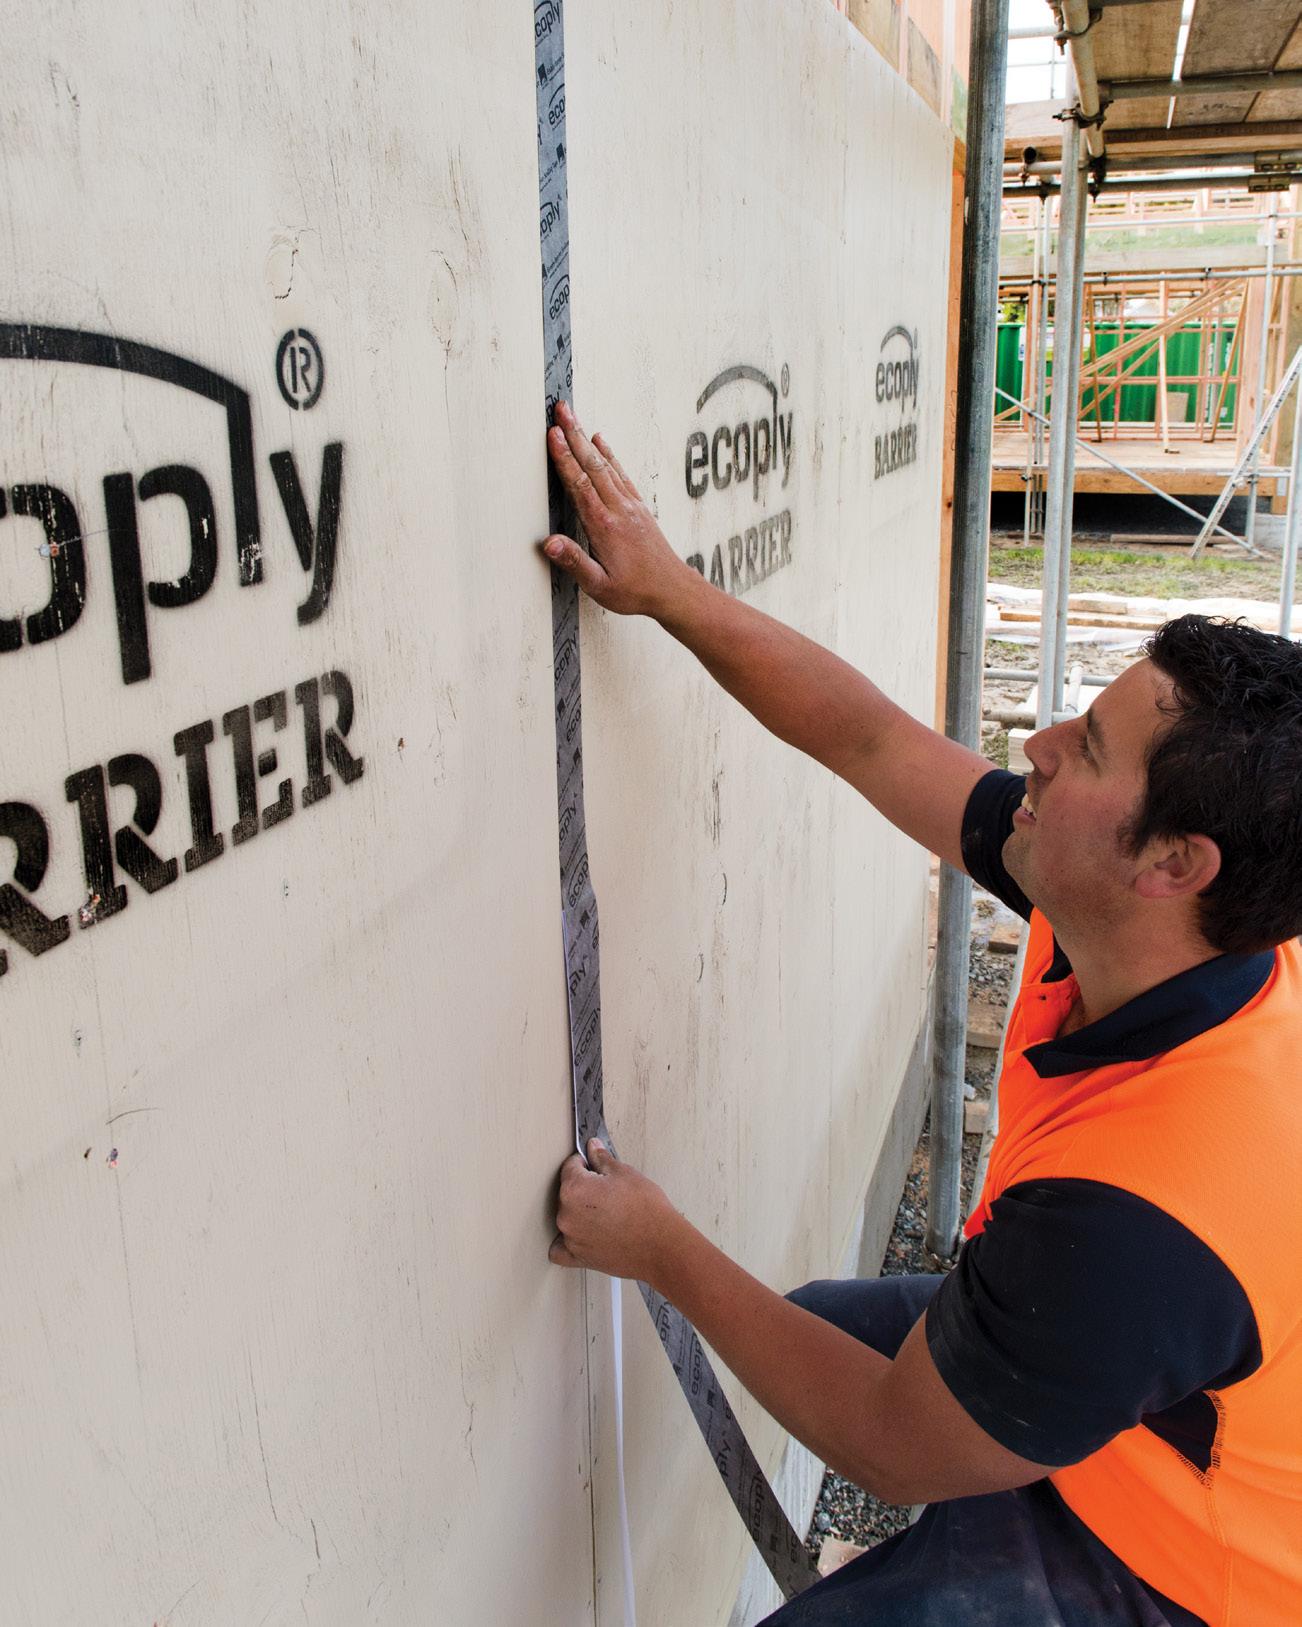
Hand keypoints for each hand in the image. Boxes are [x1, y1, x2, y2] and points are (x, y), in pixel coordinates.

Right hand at [542, 402, 697, 618]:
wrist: (673, 589)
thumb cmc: (636, 591)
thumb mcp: (600, 586)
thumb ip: (574, 562)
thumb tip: (549, 543)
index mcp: (604, 525)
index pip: (579, 484)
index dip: (564, 457)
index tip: (552, 433)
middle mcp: (618, 509)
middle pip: (592, 464)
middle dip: (574, 434)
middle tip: (561, 408)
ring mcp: (630, 505)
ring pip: (606, 464)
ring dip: (588, 439)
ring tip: (574, 418)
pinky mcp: (638, 507)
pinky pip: (621, 473)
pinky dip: (610, 454)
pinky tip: (602, 442)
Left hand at [550, 1138, 686, 1284]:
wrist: (661, 1244)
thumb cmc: (647, 1210)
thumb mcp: (625, 1174)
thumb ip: (602, 1159)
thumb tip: (592, 1148)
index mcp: (574, 1189)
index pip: (570, 1166)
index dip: (585, 1163)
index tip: (594, 1166)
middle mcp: (566, 1214)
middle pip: (567, 1192)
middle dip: (583, 1188)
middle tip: (607, 1192)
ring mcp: (571, 1237)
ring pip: (566, 1217)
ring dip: (579, 1213)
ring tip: (605, 1214)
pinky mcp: (578, 1257)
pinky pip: (560, 1250)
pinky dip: (567, 1242)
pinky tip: (582, 1235)